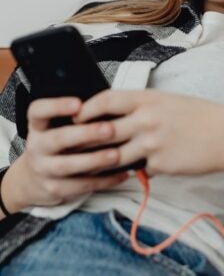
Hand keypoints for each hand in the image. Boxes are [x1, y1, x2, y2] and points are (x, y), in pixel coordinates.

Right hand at [12, 97, 128, 210]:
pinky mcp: (53, 189)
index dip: (56, 106)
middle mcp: (36, 147)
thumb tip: (108, 106)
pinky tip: (120, 174)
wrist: (34, 179)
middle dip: (85, 134)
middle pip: (57, 139)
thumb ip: (76, 118)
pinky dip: (102, 181)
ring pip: (67, 166)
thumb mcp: (56, 126)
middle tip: (109, 129)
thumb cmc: (56, 143)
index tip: (78, 103)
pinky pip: (79, 186)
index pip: (38, 111)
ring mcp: (43, 169)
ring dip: (94, 160)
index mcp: (38, 126)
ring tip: (116, 154)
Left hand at [72, 89, 223, 176]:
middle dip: (85, 139)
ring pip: (114, 156)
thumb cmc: (199, 114)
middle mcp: (146, 120)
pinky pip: (138, 170)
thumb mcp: (167, 100)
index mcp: (148, 99)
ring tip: (92, 163)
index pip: (106, 100)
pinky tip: (134, 168)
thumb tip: (115, 114)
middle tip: (73, 144)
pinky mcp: (160, 165)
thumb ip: (141, 106)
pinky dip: (134, 169)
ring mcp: (152, 144)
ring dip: (103, 161)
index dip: (86, 108)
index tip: (76, 115)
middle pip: (103, 131)